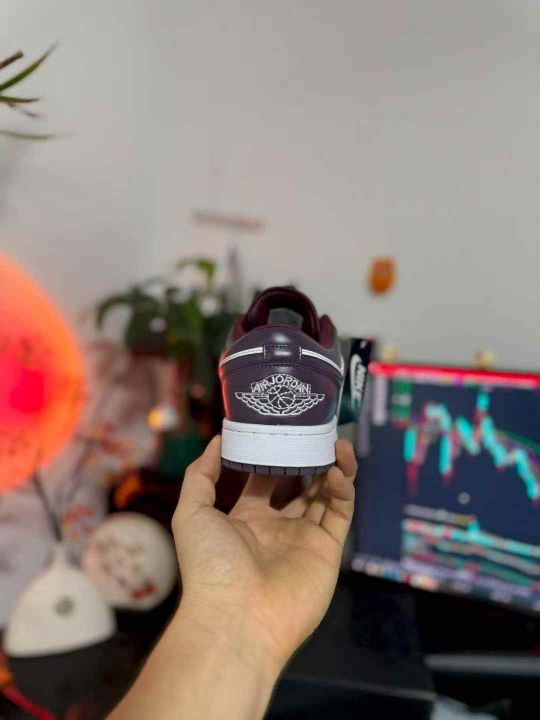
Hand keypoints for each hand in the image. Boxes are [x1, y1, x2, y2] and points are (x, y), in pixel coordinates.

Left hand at [172, 436, 356, 673]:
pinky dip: (343, 491)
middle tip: (316, 433)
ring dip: (333, 468)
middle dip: (308, 461)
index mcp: (246, 518)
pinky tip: (337, 469)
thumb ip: (200, 474)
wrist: (236, 617)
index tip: (282, 429)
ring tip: (337, 443)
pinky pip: (339, 514)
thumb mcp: (191, 512)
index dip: (273, 455)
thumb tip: (216, 440)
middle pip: (299, 486)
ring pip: (325, 496)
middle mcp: (276, 527)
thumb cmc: (210, 564)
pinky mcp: (327, 551)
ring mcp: (303, 539)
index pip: (264, 480)